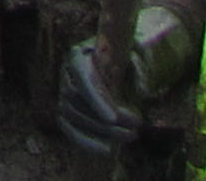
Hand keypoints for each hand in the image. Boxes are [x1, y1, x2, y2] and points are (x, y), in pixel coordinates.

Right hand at [54, 38, 142, 157]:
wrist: (106, 60)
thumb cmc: (117, 56)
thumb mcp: (124, 56)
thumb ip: (131, 67)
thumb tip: (142, 89)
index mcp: (77, 56)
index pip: (82, 79)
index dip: (95, 101)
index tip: (113, 119)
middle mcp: (65, 74)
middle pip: (79, 102)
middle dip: (105, 119)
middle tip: (135, 129)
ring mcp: (62, 93)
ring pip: (74, 116)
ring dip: (102, 131)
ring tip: (130, 135)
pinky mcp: (65, 110)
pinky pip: (69, 129)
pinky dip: (86, 142)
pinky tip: (107, 150)